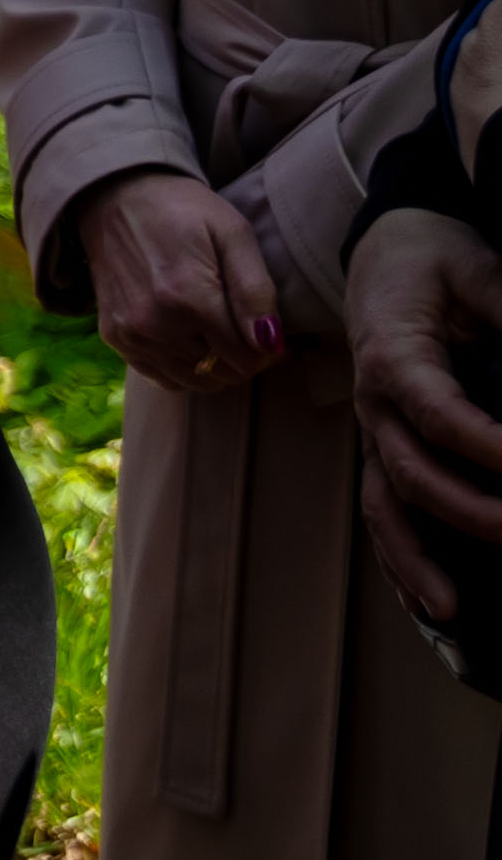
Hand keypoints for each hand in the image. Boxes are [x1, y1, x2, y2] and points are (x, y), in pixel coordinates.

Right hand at [80, 162, 287, 391]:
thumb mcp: (232, 233)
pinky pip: (162, 378)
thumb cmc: (182, 209)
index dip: (268, 352)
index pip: (245, 360)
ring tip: (219, 333)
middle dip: (243, 359)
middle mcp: (155, 326)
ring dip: (215, 366)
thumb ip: (255, 291)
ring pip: (193, 381)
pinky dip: (184, 370)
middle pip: (221, 374)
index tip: (270, 333)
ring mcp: (130, 335)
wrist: (114, 196)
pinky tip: (189, 341)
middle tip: (246, 330)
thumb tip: (271, 343)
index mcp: (189, 299)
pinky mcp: (114, 337)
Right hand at [358, 203, 501, 633]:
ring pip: (383, 506)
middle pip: (409, 472)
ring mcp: (373, 431)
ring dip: (414, 560)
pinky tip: (425, 602)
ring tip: (450, 609)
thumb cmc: (430, 256)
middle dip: (467, 514)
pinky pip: (382, 509)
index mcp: (394, 357)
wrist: (381, 250)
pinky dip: (399, 559)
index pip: (439, 414)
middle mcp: (374, 405)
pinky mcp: (381, 446)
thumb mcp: (478, 268)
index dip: (486, 446)